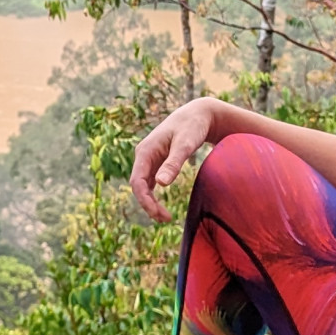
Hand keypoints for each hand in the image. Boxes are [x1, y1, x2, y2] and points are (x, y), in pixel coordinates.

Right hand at [128, 98, 220, 222]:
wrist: (197, 114)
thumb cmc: (192, 127)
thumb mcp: (185, 144)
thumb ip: (173, 163)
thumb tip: (160, 184)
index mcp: (145, 151)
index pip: (137, 182)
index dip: (145, 201)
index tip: (159, 214)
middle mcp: (143, 155)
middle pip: (138, 186)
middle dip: (148, 205)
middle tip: (166, 220)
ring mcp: (148, 159)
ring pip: (143, 186)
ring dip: (150, 202)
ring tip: (165, 217)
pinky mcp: (156, 162)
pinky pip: (149, 182)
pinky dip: (154, 196)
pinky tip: (162, 206)